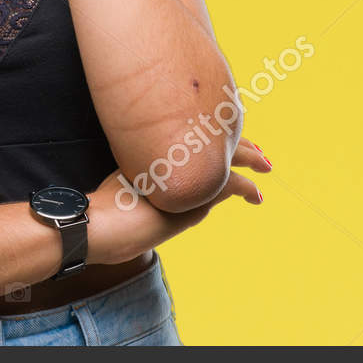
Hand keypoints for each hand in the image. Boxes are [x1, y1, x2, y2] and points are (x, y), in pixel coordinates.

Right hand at [84, 134, 271, 265]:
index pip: (193, 141)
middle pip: (212, 143)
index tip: (226, 137)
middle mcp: (170, 161)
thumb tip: (154, 198)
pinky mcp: (192, 196)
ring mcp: (180, 176)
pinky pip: (227, 184)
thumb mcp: (125, 193)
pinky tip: (255, 196)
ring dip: (248, 160)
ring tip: (265, 165)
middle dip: (237, 145)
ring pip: (224, 159)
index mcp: (156, 157)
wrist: (97, 225)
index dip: (213, 138)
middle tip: (258, 150)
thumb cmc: (104, 215)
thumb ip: (144, 186)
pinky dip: (244, 188)